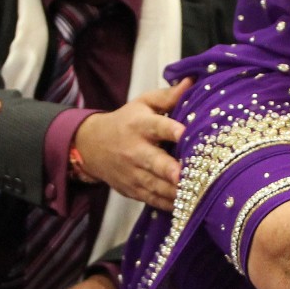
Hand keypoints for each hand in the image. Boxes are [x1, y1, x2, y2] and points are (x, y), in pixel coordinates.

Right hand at [73, 79, 189, 210]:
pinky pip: (153, 200)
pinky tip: (188, 206)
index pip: (156, 126)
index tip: (183, 132)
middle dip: (169, 169)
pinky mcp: (133, 190)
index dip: (170, 129)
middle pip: (154, 162)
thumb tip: (192, 81)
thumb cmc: (126, 122)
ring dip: (175, 192)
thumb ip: (168, 96)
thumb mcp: (143, 103)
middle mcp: (136, 150)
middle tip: (184, 174)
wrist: (92, 146)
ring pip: (155, 186)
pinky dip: (169, 204)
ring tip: (197, 194)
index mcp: (140, 125)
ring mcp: (133, 173)